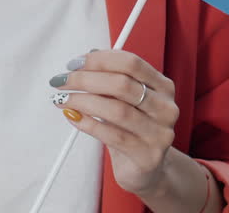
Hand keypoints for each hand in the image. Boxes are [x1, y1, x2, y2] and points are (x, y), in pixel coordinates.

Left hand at [49, 49, 179, 196]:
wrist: (146, 168)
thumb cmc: (132, 129)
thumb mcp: (124, 100)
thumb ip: (109, 78)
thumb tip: (83, 60)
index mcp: (163, 86)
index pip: (131, 63)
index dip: (100, 60)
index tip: (74, 63)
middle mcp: (166, 108)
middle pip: (122, 85)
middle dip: (85, 79)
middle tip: (62, 81)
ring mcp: (159, 133)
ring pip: (116, 110)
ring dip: (83, 101)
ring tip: (63, 99)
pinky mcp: (147, 156)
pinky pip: (111, 135)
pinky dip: (87, 124)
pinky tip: (74, 117)